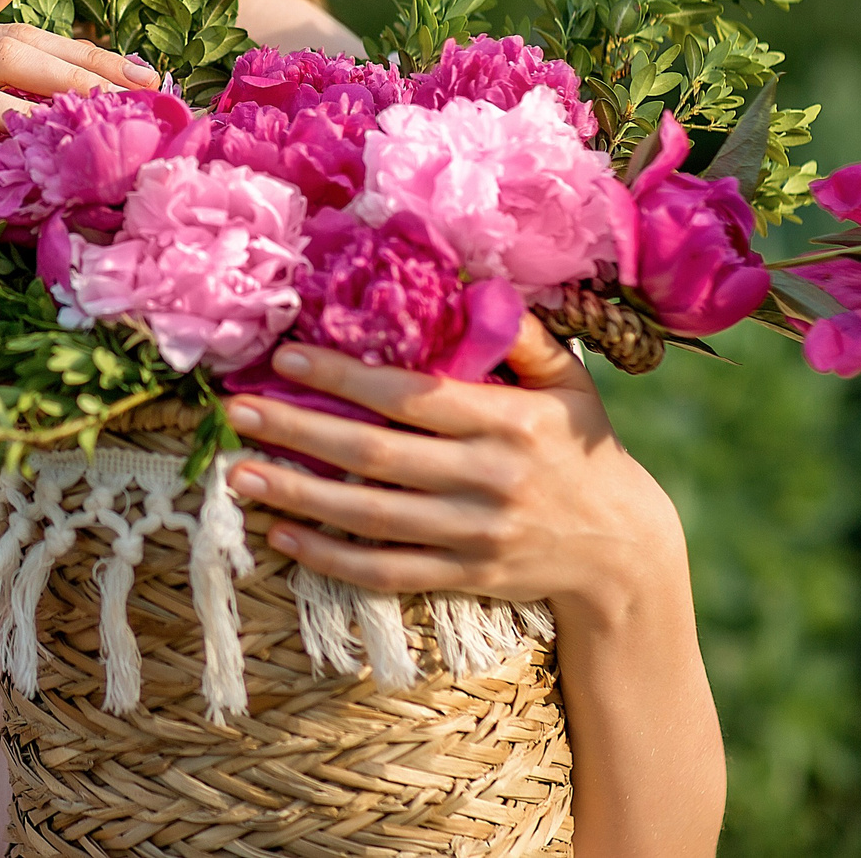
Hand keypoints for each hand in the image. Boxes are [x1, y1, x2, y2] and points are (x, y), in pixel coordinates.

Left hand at [222, 317, 686, 628]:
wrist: (621, 551)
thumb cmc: (582, 449)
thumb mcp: (570, 384)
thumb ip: (524, 337)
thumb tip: (476, 284)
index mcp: (508, 421)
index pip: (410, 395)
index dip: (344, 377)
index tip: (286, 358)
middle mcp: (487, 478)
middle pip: (375, 455)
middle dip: (300, 430)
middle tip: (240, 411)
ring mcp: (473, 534)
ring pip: (369, 517)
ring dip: (298, 495)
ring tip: (240, 473)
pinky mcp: (463, 577)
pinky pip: (384, 571)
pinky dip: (328, 558)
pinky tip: (282, 535)